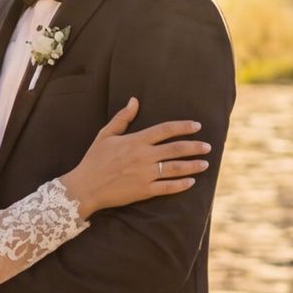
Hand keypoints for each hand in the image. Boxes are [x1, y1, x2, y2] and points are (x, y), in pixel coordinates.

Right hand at [63, 99, 209, 213]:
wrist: (85, 187)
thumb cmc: (94, 160)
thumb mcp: (105, 135)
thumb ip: (122, 118)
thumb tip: (134, 101)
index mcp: (136, 141)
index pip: (165, 130)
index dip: (183, 127)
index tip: (197, 126)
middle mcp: (144, 156)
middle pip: (176, 149)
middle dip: (195, 147)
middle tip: (208, 147)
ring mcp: (145, 174)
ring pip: (175, 168)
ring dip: (193, 166)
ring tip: (205, 164)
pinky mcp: (143, 191)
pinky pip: (167, 187)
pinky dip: (181, 185)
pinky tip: (191, 182)